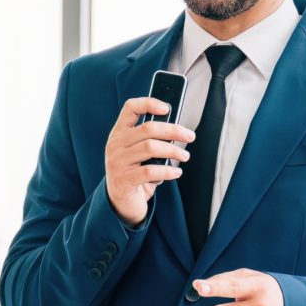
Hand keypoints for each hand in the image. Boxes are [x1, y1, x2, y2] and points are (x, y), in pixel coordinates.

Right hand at [102, 98, 195, 226]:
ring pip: (150, 148)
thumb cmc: (134, 173)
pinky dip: (168, 172)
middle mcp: (115, 145)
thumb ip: (149, 140)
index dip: (149, 103)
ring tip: (184, 157)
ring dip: (173, 152)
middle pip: (148, 128)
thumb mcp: (138, 153)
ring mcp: (117, 162)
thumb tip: (177, 131)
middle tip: (190, 137)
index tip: (167, 108)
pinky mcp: (124, 180)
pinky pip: (150, 171)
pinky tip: (176, 173)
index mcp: (119, 133)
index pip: (130, 108)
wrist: (120, 202)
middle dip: (173, 131)